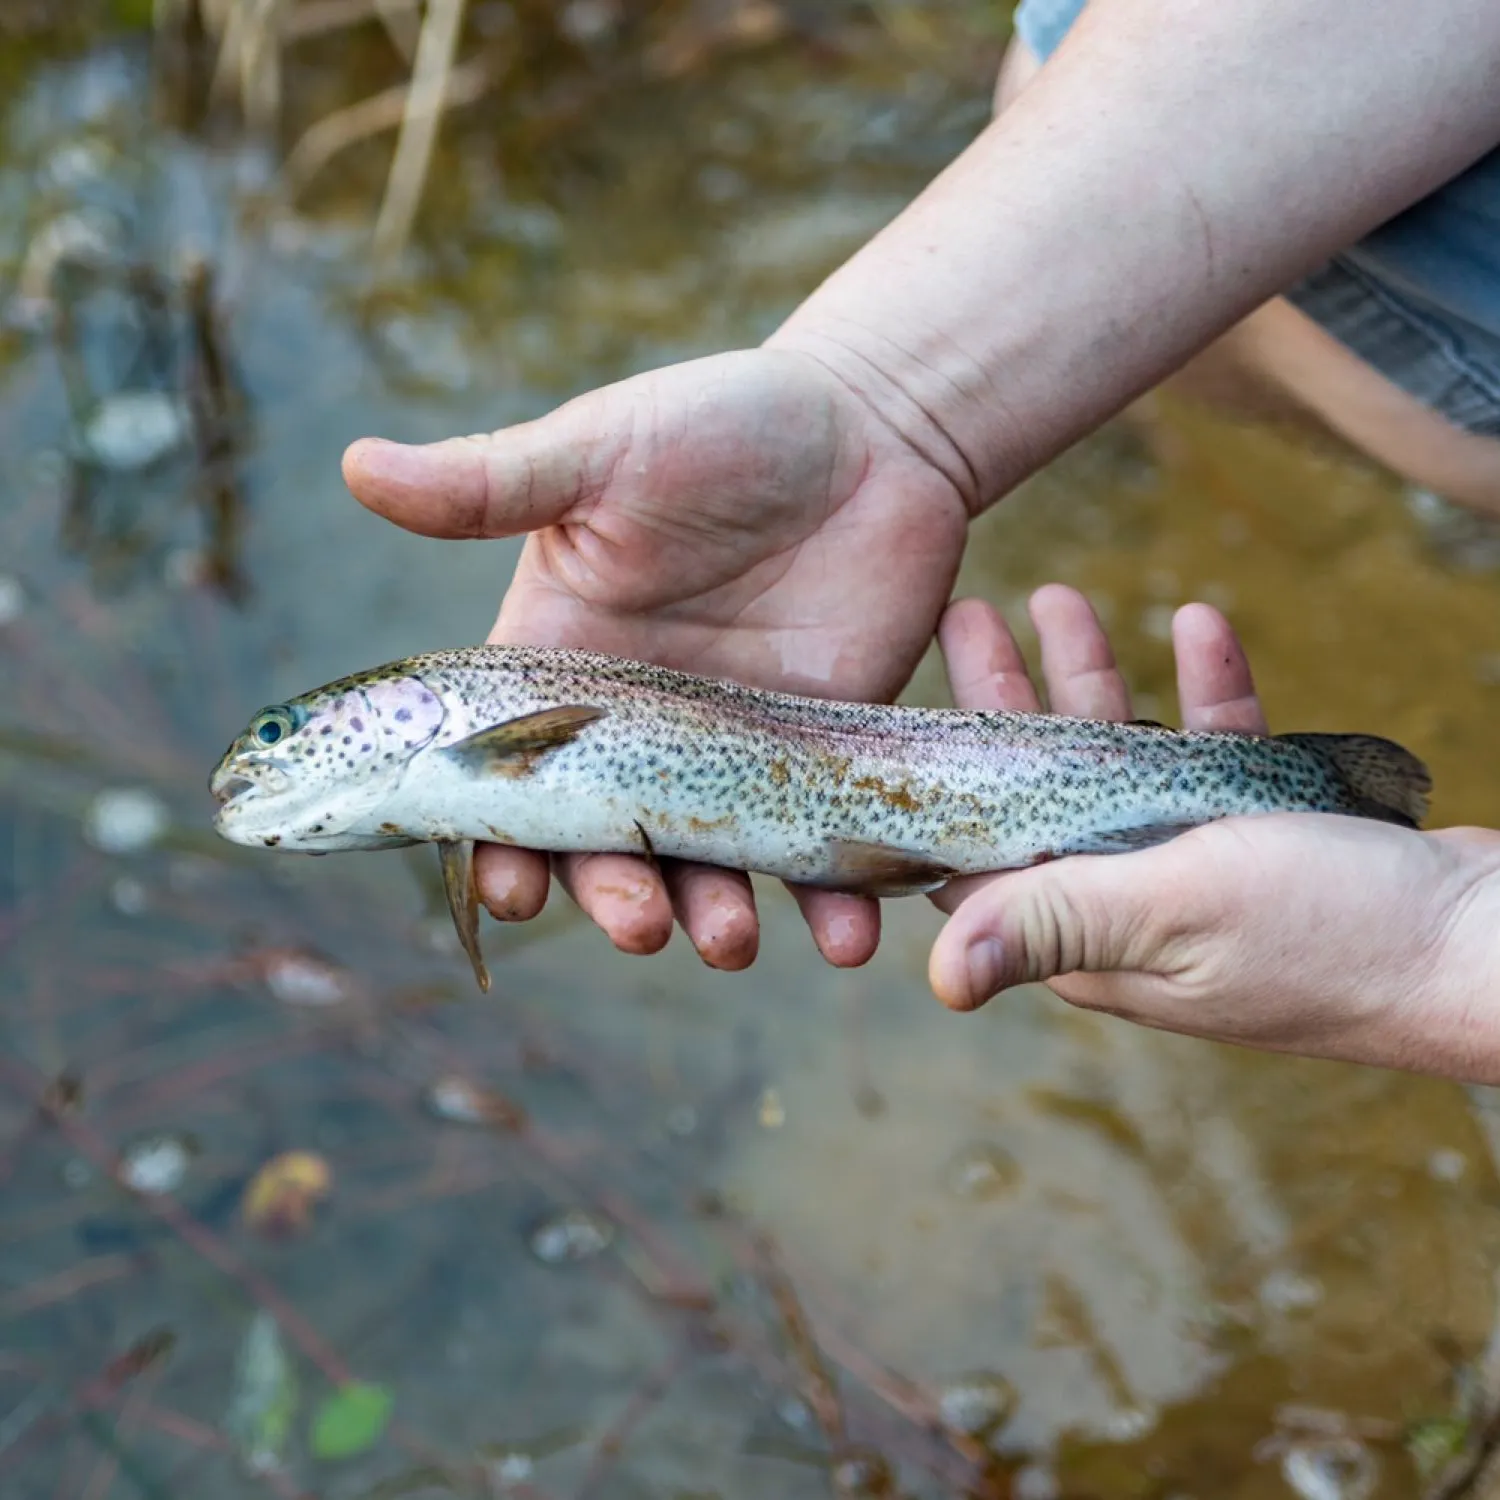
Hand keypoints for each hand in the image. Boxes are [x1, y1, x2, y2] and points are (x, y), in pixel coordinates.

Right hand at [343, 348, 969, 970]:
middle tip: (639, 924)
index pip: (513, 776)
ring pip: (708, 864)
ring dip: (713, 916)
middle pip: (607, 843)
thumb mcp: (604, 451)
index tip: (509, 893)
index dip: (501, 843)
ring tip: (732, 939)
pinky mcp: (821, 760)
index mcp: (564, 665)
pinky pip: (819, 848)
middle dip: (612, 895)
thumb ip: (492, 482)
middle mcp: (642, 729)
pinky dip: (834, 900)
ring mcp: (733, 753)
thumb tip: (354, 465)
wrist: (877, 430)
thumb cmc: (726, 425)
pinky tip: (847, 934)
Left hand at [928, 585, 1499, 1081]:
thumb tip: (937, 980)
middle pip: (1039, 788)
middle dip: (1005, 699)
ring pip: (1121, 759)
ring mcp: (1193, 870)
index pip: (979, 857)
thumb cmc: (1332, 939)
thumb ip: (1054, 925)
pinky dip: (1204, 690)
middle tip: (969, 612)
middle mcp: (1125, 907)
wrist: (1487, 946)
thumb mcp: (1176, 913)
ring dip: (1096, 677)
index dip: (941, 783)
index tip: (909, 704)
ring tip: (1060, 596)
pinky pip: (1214, 752)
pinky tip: (1199, 620)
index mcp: (1085, 937)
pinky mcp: (1262, 838)